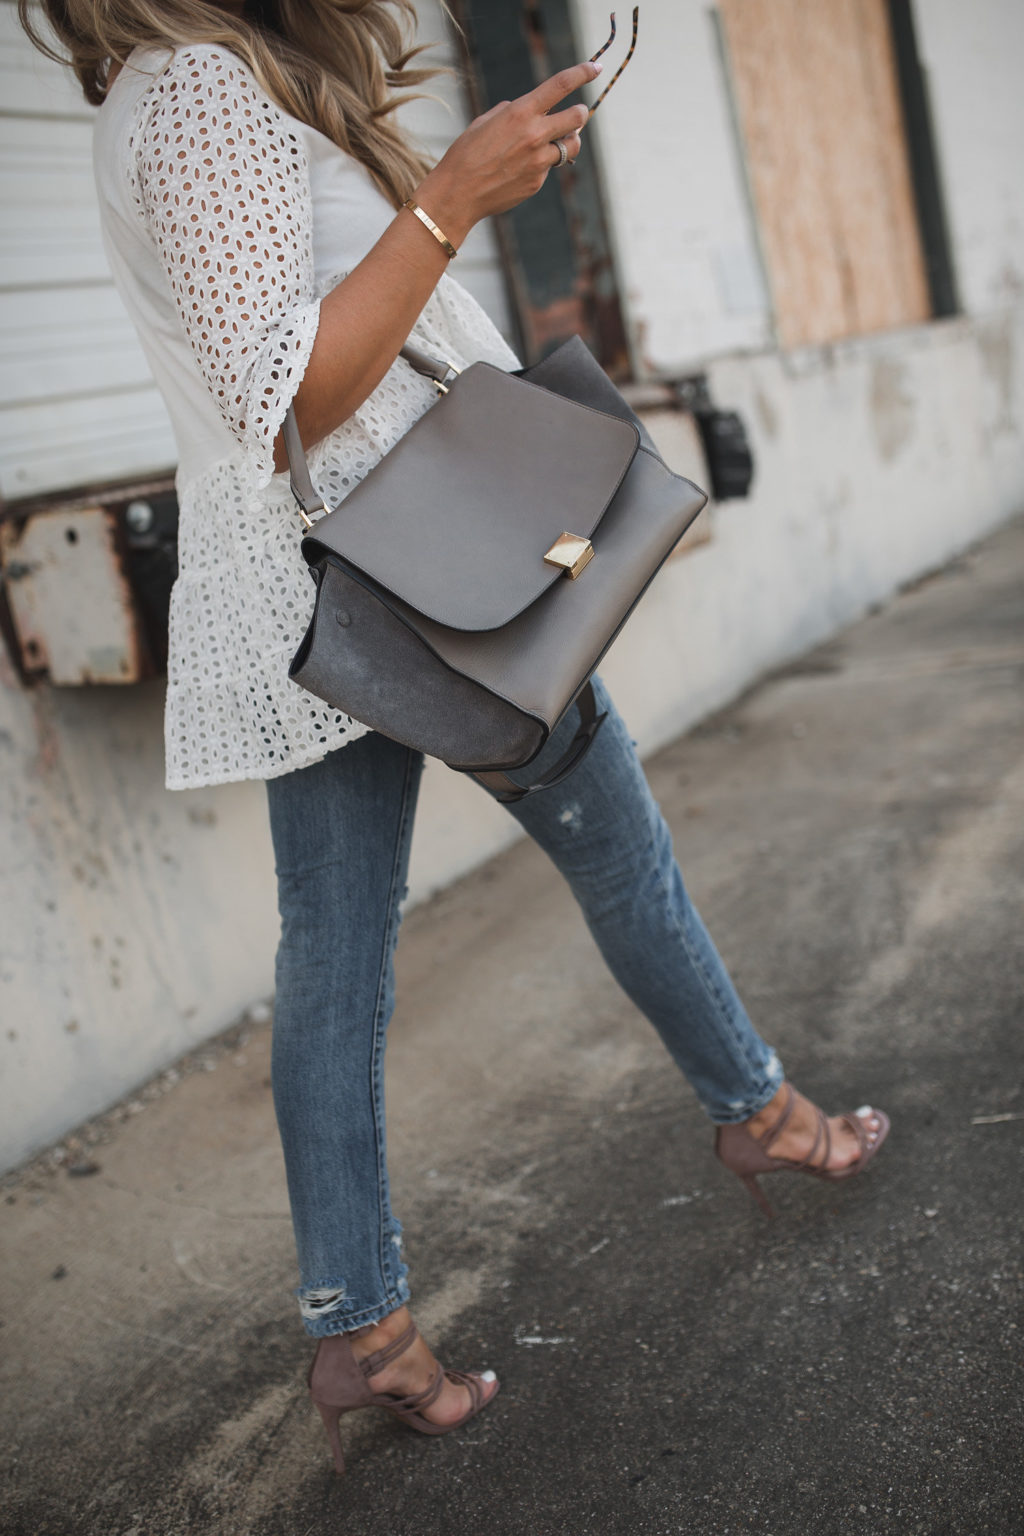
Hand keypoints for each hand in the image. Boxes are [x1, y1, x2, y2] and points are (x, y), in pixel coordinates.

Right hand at [414, 60, 599, 242]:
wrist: (458, 193)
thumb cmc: (466, 153)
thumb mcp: (486, 121)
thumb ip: (512, 111)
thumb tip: (532, 110)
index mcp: (520, 112)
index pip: (560, 85)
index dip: (582, 73)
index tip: (594, 67)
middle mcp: (534, 135)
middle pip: (577, 117)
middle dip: (580, 114)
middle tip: (577, 115)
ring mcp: (538, 161)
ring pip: (571, 147)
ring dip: (568, 141)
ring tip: (556, 142)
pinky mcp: (537, 182)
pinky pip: (549, 167)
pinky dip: (542, 164)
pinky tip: (520, 168)